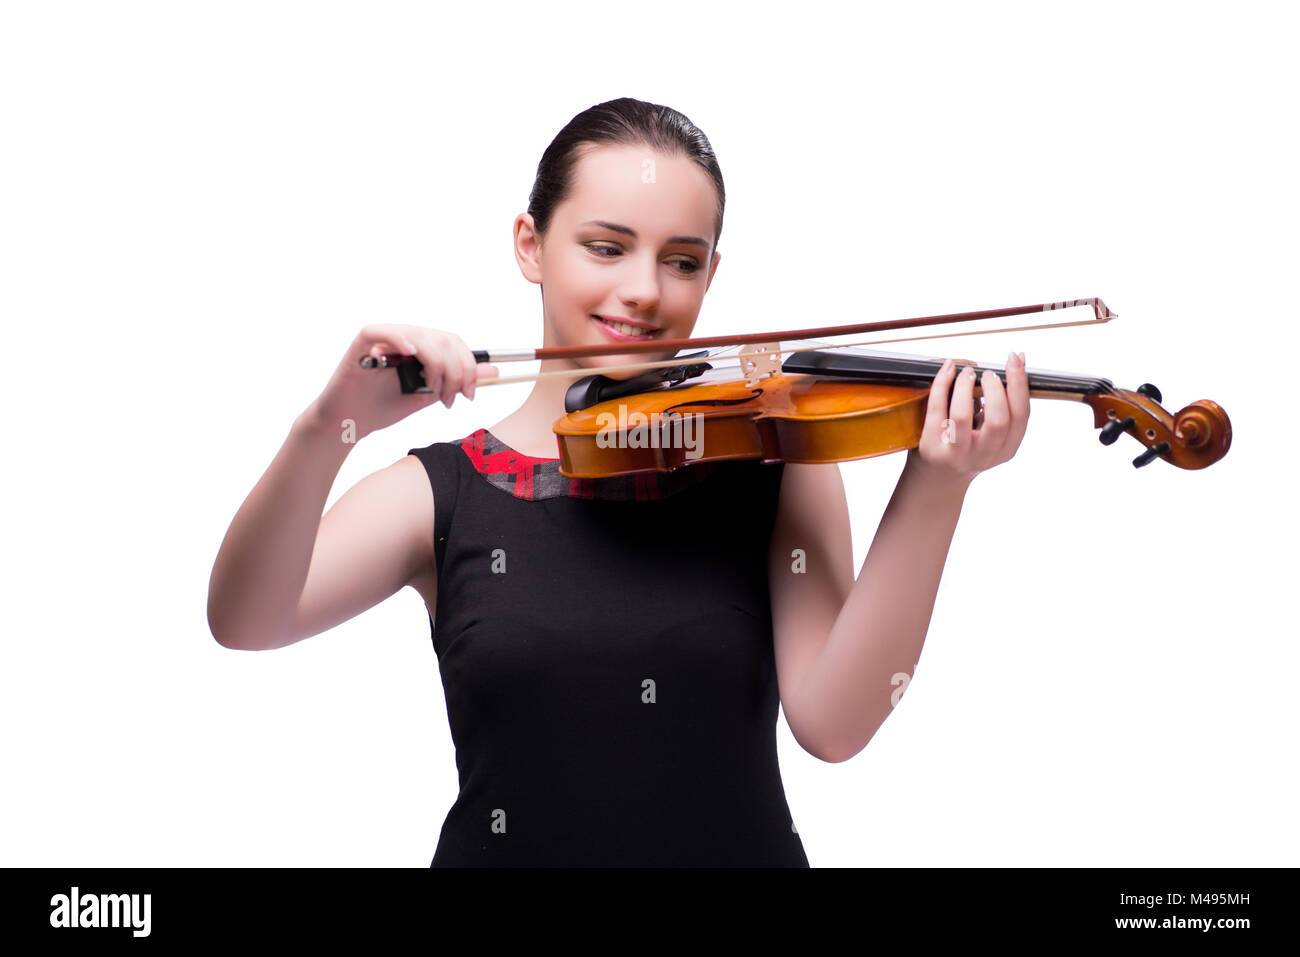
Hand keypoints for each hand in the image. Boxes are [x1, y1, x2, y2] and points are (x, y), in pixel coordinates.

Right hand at [303, 324, 498, 441]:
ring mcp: (384, 337)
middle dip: (456, 370)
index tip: (470, 394)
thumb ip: (456, 380)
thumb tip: (492, 371)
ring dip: (437, 366)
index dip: (468, 366)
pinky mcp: (363, 342)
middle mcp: (405, 337)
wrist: (350, 423)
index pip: (453, 343)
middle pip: (443, 339)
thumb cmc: (384, 407)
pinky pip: (383, 332)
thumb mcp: (429, 395)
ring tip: (435, 392)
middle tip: (453, 397)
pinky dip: (400, 339)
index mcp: (421, 346)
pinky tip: (411, 354)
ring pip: (422, 337)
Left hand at [904, 351, 1029, 487]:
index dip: (1020, 384)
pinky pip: (936, 409)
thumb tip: (1018, 360)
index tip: (1015, 360)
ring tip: (967, 372)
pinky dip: (942, 384)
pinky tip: (948, 369)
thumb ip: (1005, 404)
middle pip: (998, 420)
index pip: (1021, 415)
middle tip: (988, 373)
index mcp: (1006, 449)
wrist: (938, 478)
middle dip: (996, 389)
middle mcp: (984, 454)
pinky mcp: (932, 446)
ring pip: (963, 416)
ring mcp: (956, 452)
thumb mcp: (993, 432)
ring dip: (965, 387)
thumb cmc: (968, 446)